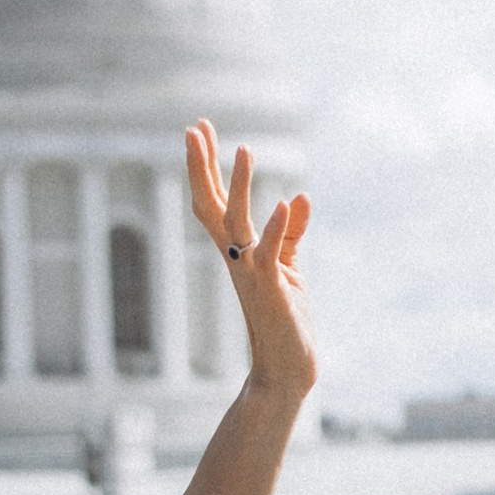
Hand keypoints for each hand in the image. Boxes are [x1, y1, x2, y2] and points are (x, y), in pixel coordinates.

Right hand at [186, 122, 315, 402]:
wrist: (287, 367)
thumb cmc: (285, 319)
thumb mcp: (289, 268)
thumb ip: (292, 233)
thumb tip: (299, 197)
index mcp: (237, 251)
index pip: (214, 201)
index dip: (206, 166)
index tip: (200, 130)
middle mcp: (236, 258)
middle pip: (210, 206)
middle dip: (202, 168)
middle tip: (195, 128)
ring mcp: (250, 273)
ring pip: (236, 223)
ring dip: (238, 187)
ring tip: (244, 149)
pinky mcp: (271, 289)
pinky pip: (271, 254)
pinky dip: (278, 229)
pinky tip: (285, 202)